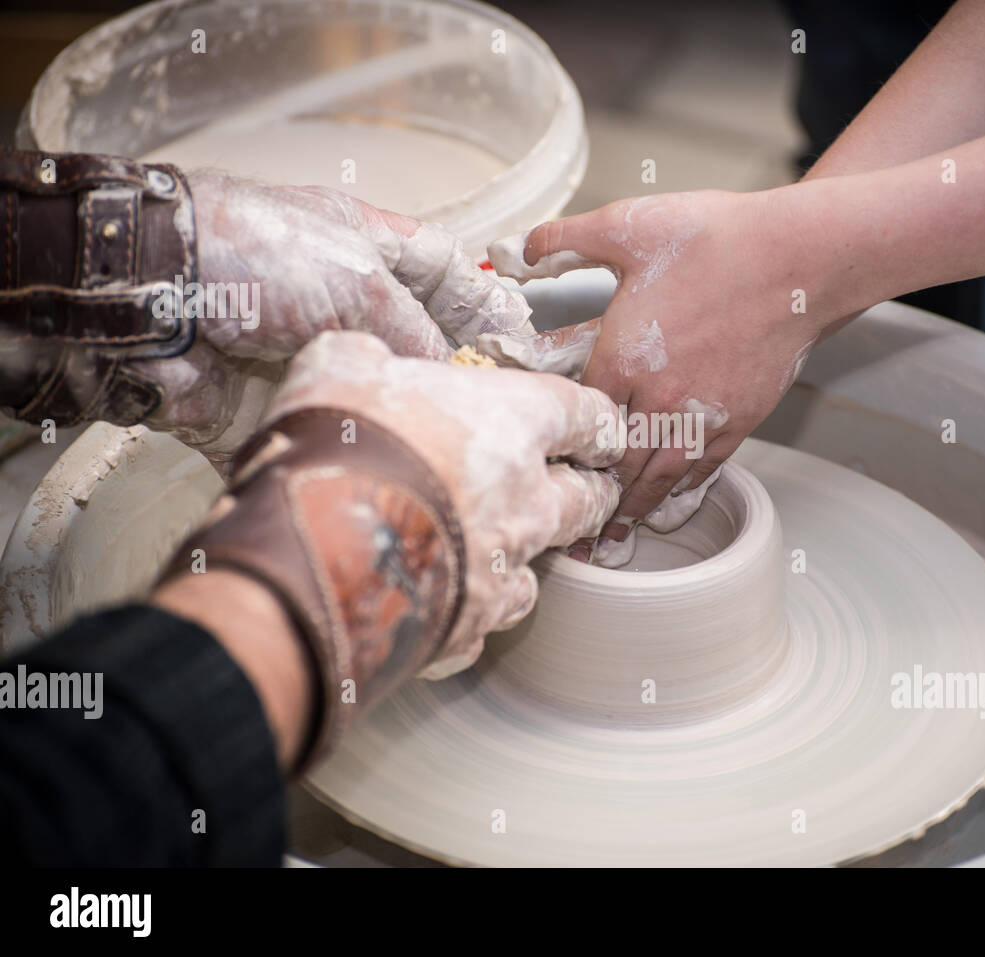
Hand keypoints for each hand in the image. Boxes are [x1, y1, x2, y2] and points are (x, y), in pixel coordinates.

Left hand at [138, 170, 533, 467]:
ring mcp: (306, 361)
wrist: (145, 296)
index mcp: (363, 251)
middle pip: (417, 347)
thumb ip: (417, 329)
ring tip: (467, 456)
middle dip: (459, 379)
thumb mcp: (359, 278)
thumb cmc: (251, 254)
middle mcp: (339, 307)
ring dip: (413, 428)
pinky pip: (325, 444)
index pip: (443, 273)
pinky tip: (402, 481)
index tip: (525, 342)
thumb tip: (451, 380)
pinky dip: (355, 463)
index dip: (486, 304)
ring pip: (378, 403)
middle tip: (509, 413)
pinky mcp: (272, 412)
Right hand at [265, 330, 622, 678]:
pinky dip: (474, 610)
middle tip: (587, 489)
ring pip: (543, 564)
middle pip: (584, 498)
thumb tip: (361, 361)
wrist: (312, 550)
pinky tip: (451, 603)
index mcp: (511, 423)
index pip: (584, 415)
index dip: (596, 422)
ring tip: (513, 550)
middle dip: (590, 492)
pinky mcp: (470, 626)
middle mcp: (525, 500)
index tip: (602, 431)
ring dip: (532, 554)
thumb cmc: (337, 449)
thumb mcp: (341, 367)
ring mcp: (503, 569)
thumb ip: (367, 360)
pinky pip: (487, 620)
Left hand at [482, 191, 827, 562]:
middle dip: (592, 500)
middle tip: (572, 532)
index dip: (561, 447)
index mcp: (620, 359)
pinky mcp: (737, 420)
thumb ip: (565, 237)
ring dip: (633, 511)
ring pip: (657, 478)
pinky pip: (702, 470)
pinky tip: (668, 508)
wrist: (796, 257)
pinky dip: (681, 494)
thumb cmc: (716, 238)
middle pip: (616, 464)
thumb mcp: (626, 225)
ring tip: (613, 541)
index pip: (579, 419)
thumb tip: (520, 247)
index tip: (546, 471)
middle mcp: (656, 398)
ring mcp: (699, 415)